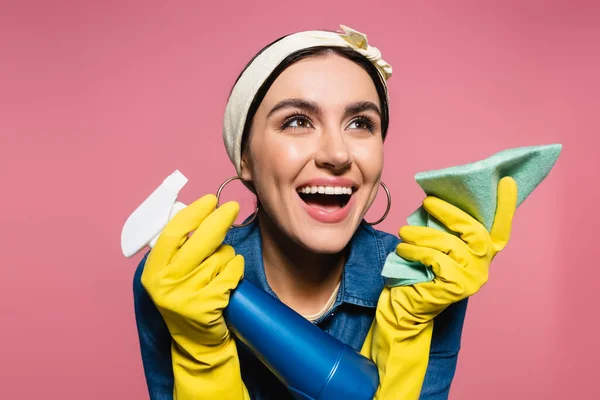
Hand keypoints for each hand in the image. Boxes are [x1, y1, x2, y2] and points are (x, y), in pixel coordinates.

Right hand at [141, 194, 248, 398]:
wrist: (197, 343)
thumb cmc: (189, 299)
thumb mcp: (172, 275)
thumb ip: (178, 249)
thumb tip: (198, 212)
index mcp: (153, 271)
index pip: (172, 233)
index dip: (193, 213)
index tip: (209, 200)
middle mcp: (165, 283)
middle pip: (198, 241)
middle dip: (218, 219)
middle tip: (231, 207)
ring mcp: (185, 296)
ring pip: (219, 256)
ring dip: (227, 256)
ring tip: (220, 270)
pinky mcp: (206, 306)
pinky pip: (231, 272)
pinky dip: (236, 269)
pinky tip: (231, 278)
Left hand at [362, 176, 517, 399]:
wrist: (406, 304)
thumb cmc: (419, 270)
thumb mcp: (436, 245)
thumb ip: (445, 228)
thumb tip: (434, 200)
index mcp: (482, 252)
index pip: (501, 228)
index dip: (506, 206)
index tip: (506, 181)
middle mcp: (484, 265)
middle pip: (475, 231)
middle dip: (450, 213)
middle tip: (427, 202)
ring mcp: (473, 277)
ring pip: (450, 245)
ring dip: (423, 234)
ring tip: (404, 232)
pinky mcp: (457, 287)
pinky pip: (436, 259)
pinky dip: (416, 251)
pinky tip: (403, 250)